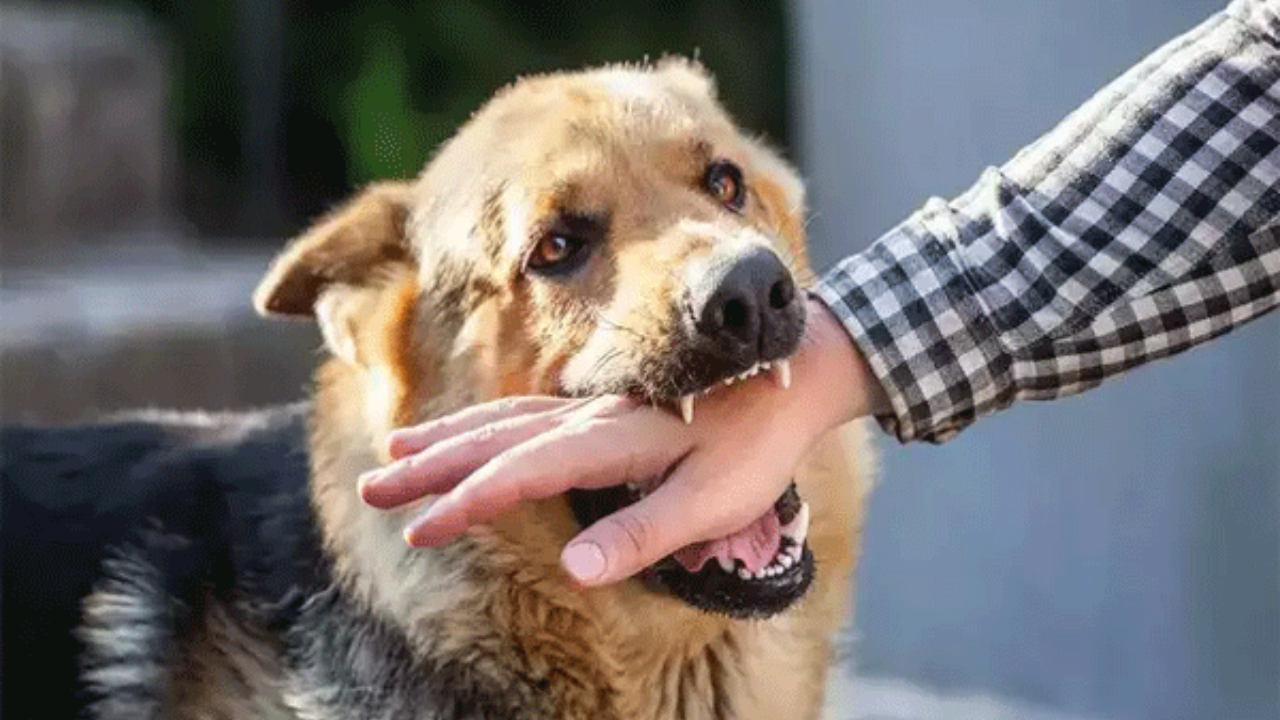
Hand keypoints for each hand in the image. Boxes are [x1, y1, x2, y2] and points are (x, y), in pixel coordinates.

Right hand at [358, 298, 885, 585]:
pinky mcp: (603, 407)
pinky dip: (484, 421)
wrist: (792, 374)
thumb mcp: (712, 501)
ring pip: (502, 419)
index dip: (467, 502)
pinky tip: (468, 429)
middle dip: (430, 466)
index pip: (521, 473)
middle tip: (373, 486)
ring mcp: (593, 407)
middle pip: (493, 440)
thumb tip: (574, 567)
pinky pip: (526, 411)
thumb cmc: (756, 446)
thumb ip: (643, 532)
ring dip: (446, 437)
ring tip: (395, 449)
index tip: (421, 527)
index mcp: (610, 441)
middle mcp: (589, 418)